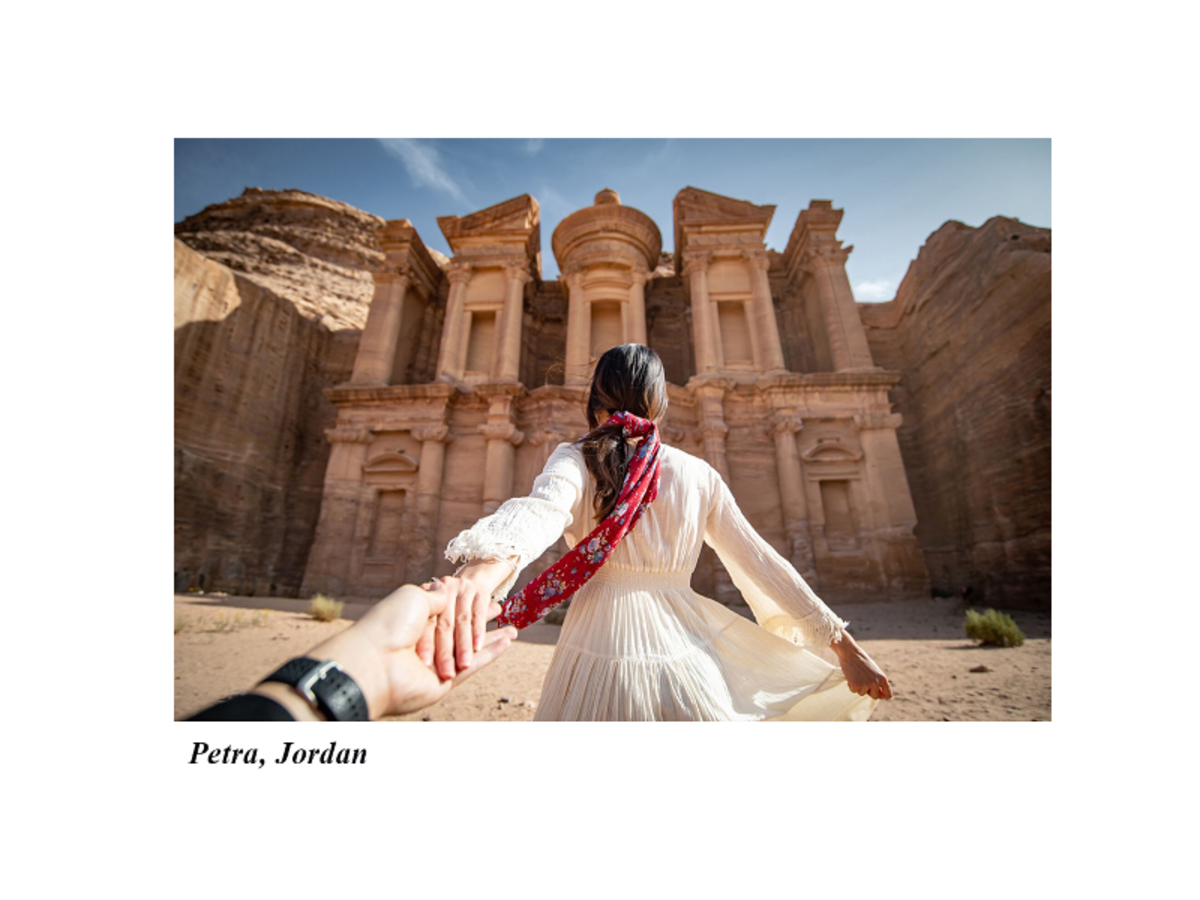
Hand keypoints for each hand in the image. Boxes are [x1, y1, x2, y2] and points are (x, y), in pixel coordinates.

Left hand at [306, 582, 517, 717]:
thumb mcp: (414, 599)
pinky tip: (509, 639)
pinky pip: (475, 663)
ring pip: (471, 647)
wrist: (377, 661)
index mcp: (414, 621)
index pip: (445, 611)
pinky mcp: (446, 680)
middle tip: (501, 610)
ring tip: (514, 630)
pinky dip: (492, 651)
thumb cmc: (389, 624)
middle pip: (460, 630)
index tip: (480, 596)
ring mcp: (436, 662)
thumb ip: (436, 595)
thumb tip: (445, 588)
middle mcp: (426, 642)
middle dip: (481, 621)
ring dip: (492, 638)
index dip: (463, 603)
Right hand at [832, 633, 892, 700]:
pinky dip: (850, 685)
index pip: (888, 694)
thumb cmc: (861, 661)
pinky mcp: (856, 685)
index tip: (877, 694)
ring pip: (862, 693)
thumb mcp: (874, 671)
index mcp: (883, 678)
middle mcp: (876, 683)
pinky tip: (850, 676)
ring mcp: (866, 685)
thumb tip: (878, 694)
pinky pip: (853, 691)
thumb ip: (877, 681)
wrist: (850, 653)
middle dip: (868, 692)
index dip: (882, 696)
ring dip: (858, 687)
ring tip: (856, 676)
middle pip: (875, 697)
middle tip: (863, 682)